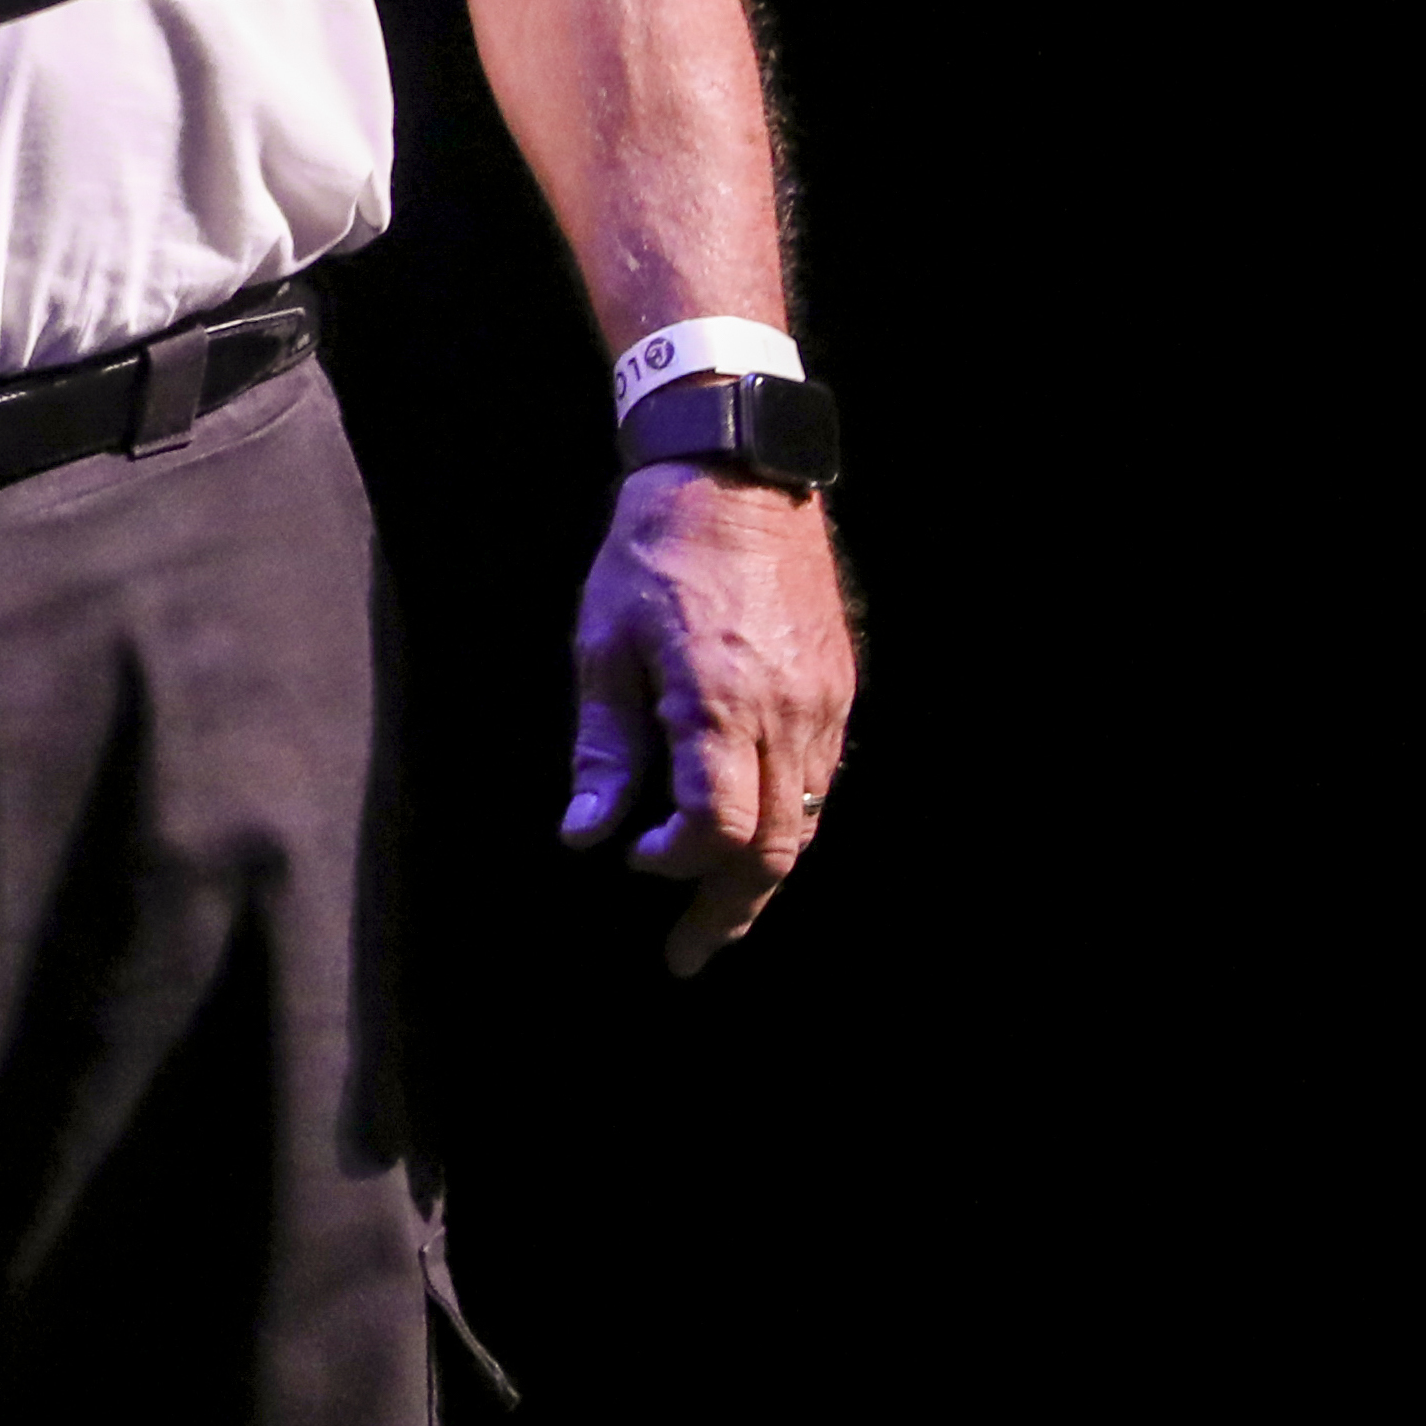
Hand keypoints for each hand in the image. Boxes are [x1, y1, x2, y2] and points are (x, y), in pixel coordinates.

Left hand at [560, 458, 856, 973]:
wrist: (734, 473)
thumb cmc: (651, 551)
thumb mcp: (602, 643)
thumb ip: (602, 747)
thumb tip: (585, 835)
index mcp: (718, 704)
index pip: (718, 831)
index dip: (676, 866)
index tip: (634, 860)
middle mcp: (785, 713)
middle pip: (776, 848)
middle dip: (730, 909)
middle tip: (688, 953)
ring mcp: (823, 702)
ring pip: (807, 821)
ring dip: (763, 874)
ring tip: (718, 910)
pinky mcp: (840, 685)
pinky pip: (821, 778)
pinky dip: (786, 818)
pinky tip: (750, 830)